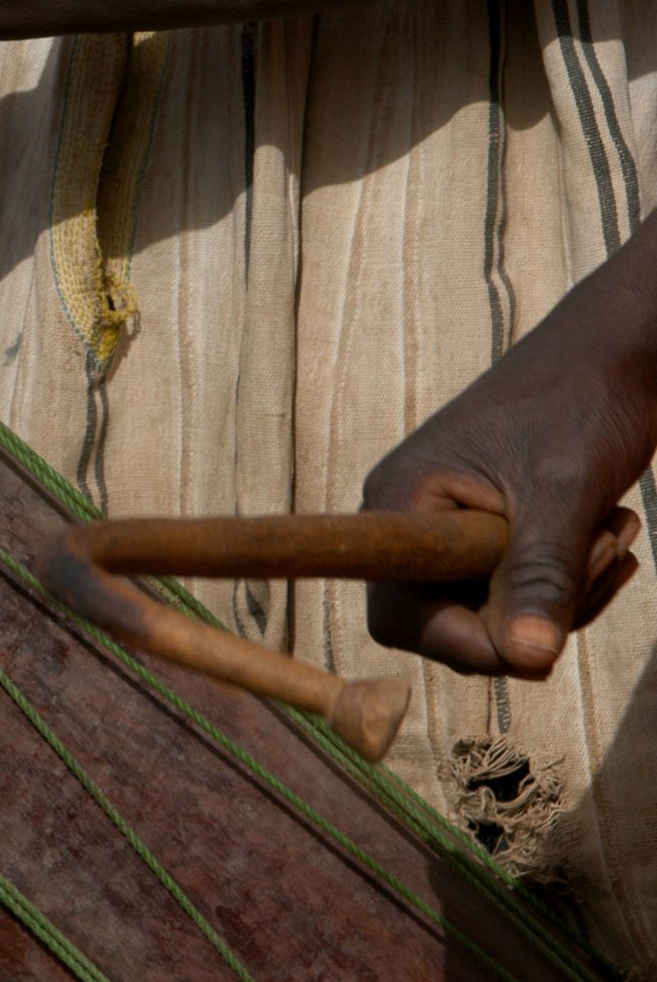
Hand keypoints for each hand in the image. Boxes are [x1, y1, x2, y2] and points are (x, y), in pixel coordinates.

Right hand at [363, 256, 656, 677]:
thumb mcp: (564, 490)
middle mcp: (410, 520)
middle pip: (450, 624)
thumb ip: (541, 575)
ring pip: (494, 614)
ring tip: (615, 532)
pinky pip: (517, 592)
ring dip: (567, 593)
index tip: (539, 631)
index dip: (464, 642)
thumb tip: (527, 662)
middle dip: (532, 614)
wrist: (615, 352)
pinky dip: (571, 582)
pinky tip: (609, 535)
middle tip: (602, 556)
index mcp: (402, 502)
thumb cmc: (580, 401)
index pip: (400, 616)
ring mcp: (447, 528)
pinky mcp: (486, 532)